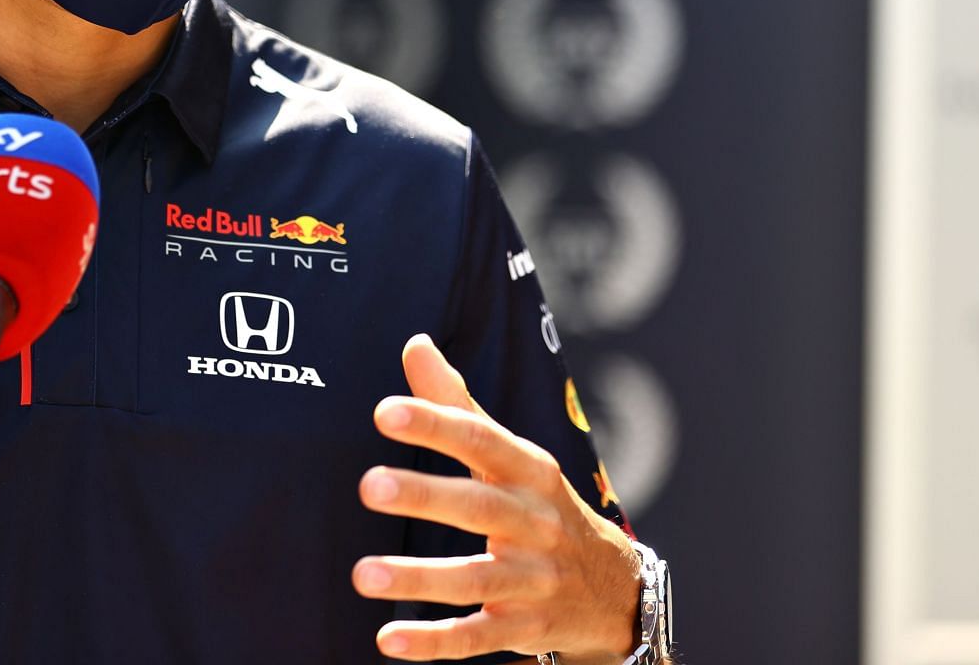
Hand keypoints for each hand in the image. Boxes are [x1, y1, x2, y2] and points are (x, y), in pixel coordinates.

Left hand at [351, 334, 638, 663]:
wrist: (617, 589)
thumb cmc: (542, 507)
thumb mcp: (512, 455)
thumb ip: (458, 403)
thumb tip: (415, 344)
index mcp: (529, 472)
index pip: (482, 440)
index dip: (436, 424)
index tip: (385, 411)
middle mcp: (536, 524)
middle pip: (479, 506)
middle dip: (425, 495)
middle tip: (368, 485)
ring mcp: (533, 580)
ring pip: (474, 578)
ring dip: (417, 577)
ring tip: (361, 573)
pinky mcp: (524, 628)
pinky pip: (477, 637)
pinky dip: (435, 642)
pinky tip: (389, 640)